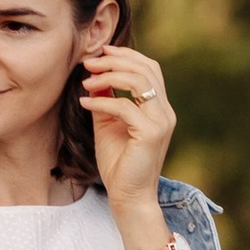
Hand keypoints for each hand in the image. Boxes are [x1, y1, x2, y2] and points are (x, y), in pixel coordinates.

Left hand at [81, 42, 177, 218]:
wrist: (129, 197)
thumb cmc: (119, 165)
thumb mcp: (108, 125)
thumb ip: (105, 100)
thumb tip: (95, 77)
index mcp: (159, 108)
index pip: (149, 68)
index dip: (126, 55)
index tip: (101, 52)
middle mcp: (165, 112)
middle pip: (145, 69)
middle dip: (115, 60)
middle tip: (88, 62)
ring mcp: (161, 122)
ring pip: (138, 82)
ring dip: (108, 76)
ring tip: (85, 80)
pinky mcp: (151, 134)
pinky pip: (124, 107)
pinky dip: (102, 102)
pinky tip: (84, 103)